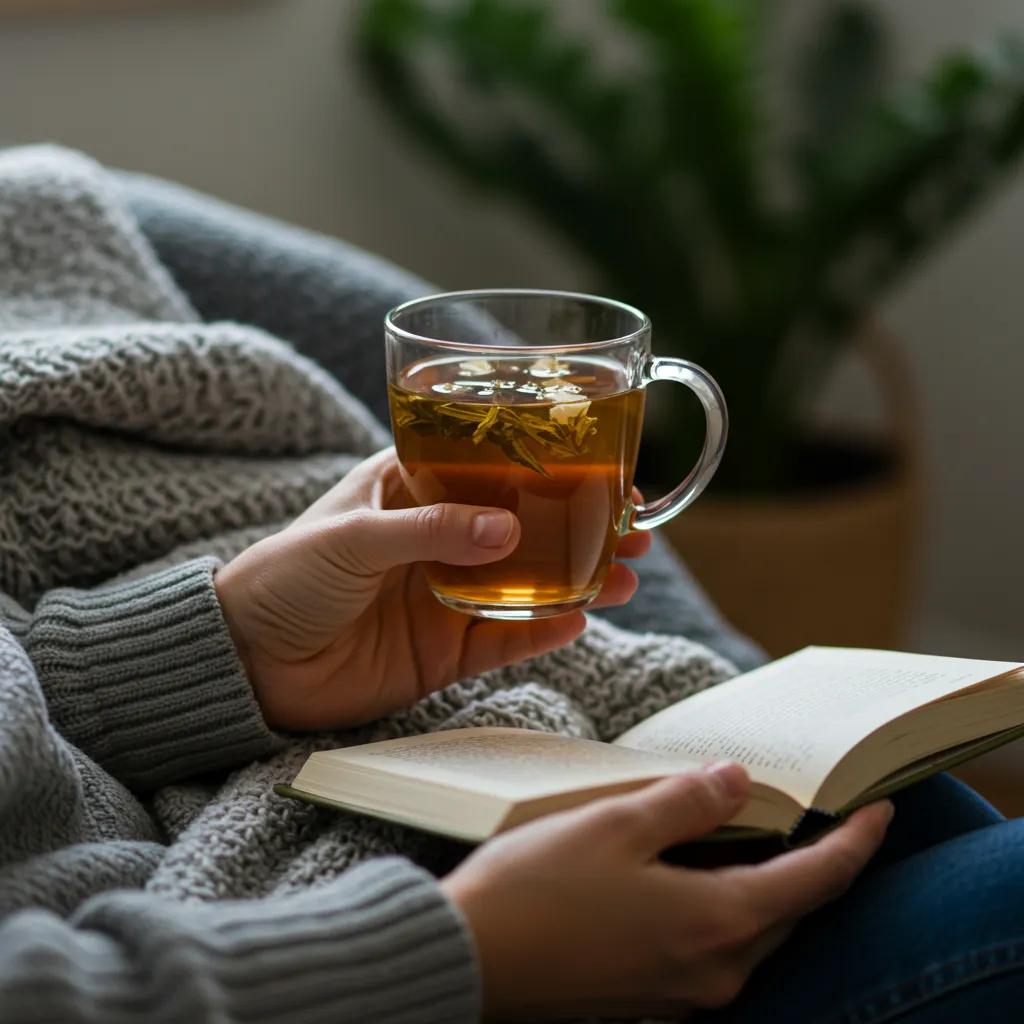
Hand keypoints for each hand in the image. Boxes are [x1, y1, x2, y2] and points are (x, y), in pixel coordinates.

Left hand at [215, 448, 650, 730]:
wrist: (247, 661)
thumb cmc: (283, 575)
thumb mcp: (352, 535)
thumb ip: (430, 530)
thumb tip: (509, 530)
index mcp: (412, 490)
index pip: (493, 468)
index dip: (548, 465)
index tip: (602, 466)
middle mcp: (439, 538)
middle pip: (526, 526)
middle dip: (581, 523)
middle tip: (635, 525)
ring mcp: (446, 595)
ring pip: (528, 582)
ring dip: (578, 578)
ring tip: (626, 574)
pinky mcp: (445, 649)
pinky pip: (506, 638)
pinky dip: (543, 630)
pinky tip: (580, 619)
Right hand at [443, 764, 892, 1020]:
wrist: (468, 961)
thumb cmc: (536, 891)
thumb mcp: (616, 824)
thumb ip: (687, 801)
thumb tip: (738, 781)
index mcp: (716, 924)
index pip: (816, 881)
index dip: (856, 842)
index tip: (880, 809)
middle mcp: (712, 971)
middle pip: (788, 911)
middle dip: (813, 863)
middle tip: (815, 813)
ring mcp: (681, 993)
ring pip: (750, 931)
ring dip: (764, 883)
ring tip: (752, 832)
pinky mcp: (650, 997)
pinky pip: (711, 947)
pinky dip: (723, 906)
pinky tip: (692, 870)